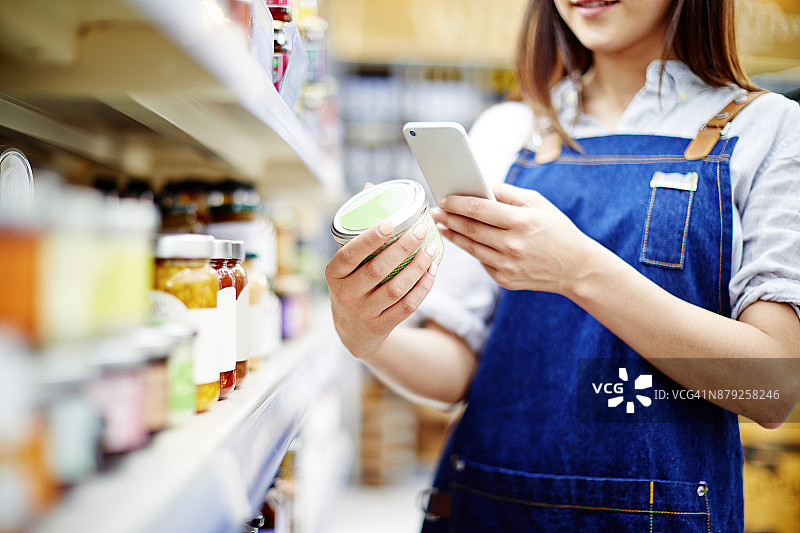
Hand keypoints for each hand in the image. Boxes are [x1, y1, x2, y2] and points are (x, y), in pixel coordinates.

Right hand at [325, 219, 437, 359]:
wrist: (353, 331)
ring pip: (395, 289)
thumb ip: (358, 229)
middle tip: (420, 231)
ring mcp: (362, 312)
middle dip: (402, 249)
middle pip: (377, 270)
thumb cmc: (352, 284)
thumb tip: (370, 189)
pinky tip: (432, 271)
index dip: (369, 239)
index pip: (349, 254)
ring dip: (417, 268)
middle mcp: (345, 294)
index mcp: (333, 274)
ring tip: (431, 249)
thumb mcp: (346, 263)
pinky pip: (406, 306)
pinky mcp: (380, 326)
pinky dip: (422, 288)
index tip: (391, 222)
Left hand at [433, 182, 596, 293]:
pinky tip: (461, 240)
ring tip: (442, 225)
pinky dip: (471, 249)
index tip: (444, 198)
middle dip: (449, 218)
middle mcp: (513, 245)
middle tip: (435, 211)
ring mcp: (508, 265)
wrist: (576, 268)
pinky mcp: (505, 280)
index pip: (480, 209)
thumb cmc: (556, 229)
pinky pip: (482, 262)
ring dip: (453, 235)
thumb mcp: (538, 203)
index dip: (458, 203)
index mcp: (522, 221)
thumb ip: (508, 193)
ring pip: (471, 248)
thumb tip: (479, 186)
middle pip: (470, 229)